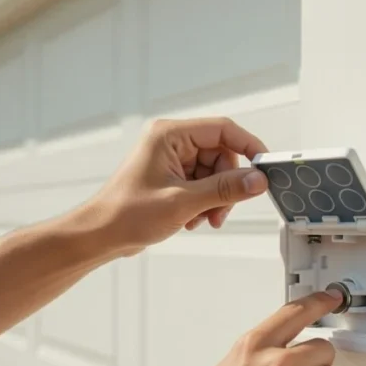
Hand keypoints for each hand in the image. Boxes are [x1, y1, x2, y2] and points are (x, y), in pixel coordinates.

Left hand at [83, 117, 269, 255]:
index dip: (248, 146)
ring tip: (202, 219)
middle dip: (226, 185)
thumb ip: (224, 189)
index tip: (265, 167)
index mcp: (170, 135)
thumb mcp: (183, 202)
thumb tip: (257, 180)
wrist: (101, 235)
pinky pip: (203, 184)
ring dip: (215, 198)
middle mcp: (172, 142)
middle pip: (221, 155)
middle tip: (222, 211)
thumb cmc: (127, 214)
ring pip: (214, 173)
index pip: (223, 130)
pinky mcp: (172, 177)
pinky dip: (204, 203)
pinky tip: (191, 219)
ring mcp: (172, 159)